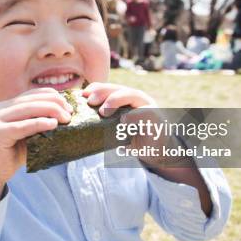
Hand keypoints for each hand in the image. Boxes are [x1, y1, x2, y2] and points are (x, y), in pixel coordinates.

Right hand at [0, 88, 72, 185]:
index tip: (68, 105)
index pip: (32, 94)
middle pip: (32, 99)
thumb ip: (39, 124)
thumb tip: (65, 117)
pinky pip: (22, 126)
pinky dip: (39, 123)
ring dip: (51, 111)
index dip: (52, 96)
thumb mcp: (28, 136)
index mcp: (6, 106)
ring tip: (66, 118)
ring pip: (28, 109)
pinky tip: (53, 124)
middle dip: (54, 103)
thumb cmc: (12, 155)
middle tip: (69, 113)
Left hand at [83, 83, 210, 215]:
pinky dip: (134, 116)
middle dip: (103, 92)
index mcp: (127, 99)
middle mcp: (139, 99)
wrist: (159, 152)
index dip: (97, 88)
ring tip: (104, 112)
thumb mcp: (117, 128)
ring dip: (116, 100)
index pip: (111, 88)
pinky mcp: (158, 119)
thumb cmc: (134, 139)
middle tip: (90, 102)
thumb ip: (106, 120)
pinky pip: (146, 114)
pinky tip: (124, 121)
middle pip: (120, 88)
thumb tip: (81, 118)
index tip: (83, 95)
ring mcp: (150, 107)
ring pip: (133, 95)